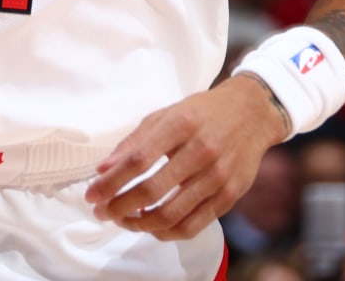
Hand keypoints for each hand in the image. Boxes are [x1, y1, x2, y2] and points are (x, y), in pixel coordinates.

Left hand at [84, 76, 287, 241]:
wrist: (253, 113)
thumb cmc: (202, 112)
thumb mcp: (166, 114)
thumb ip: (134, 141)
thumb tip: (103, 169)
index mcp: (181, 124)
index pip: (138, 160)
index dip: (111, 182)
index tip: (91, 194)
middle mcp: (201, 151)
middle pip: (152, 190)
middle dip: (119, 206)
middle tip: (102, 212)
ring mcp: (218, 176)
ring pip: (171, 214)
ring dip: (139, 224)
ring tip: (123, 220)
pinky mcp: (230, 196)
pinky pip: (193, 225)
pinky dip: (167, 232)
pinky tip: (151, 226)